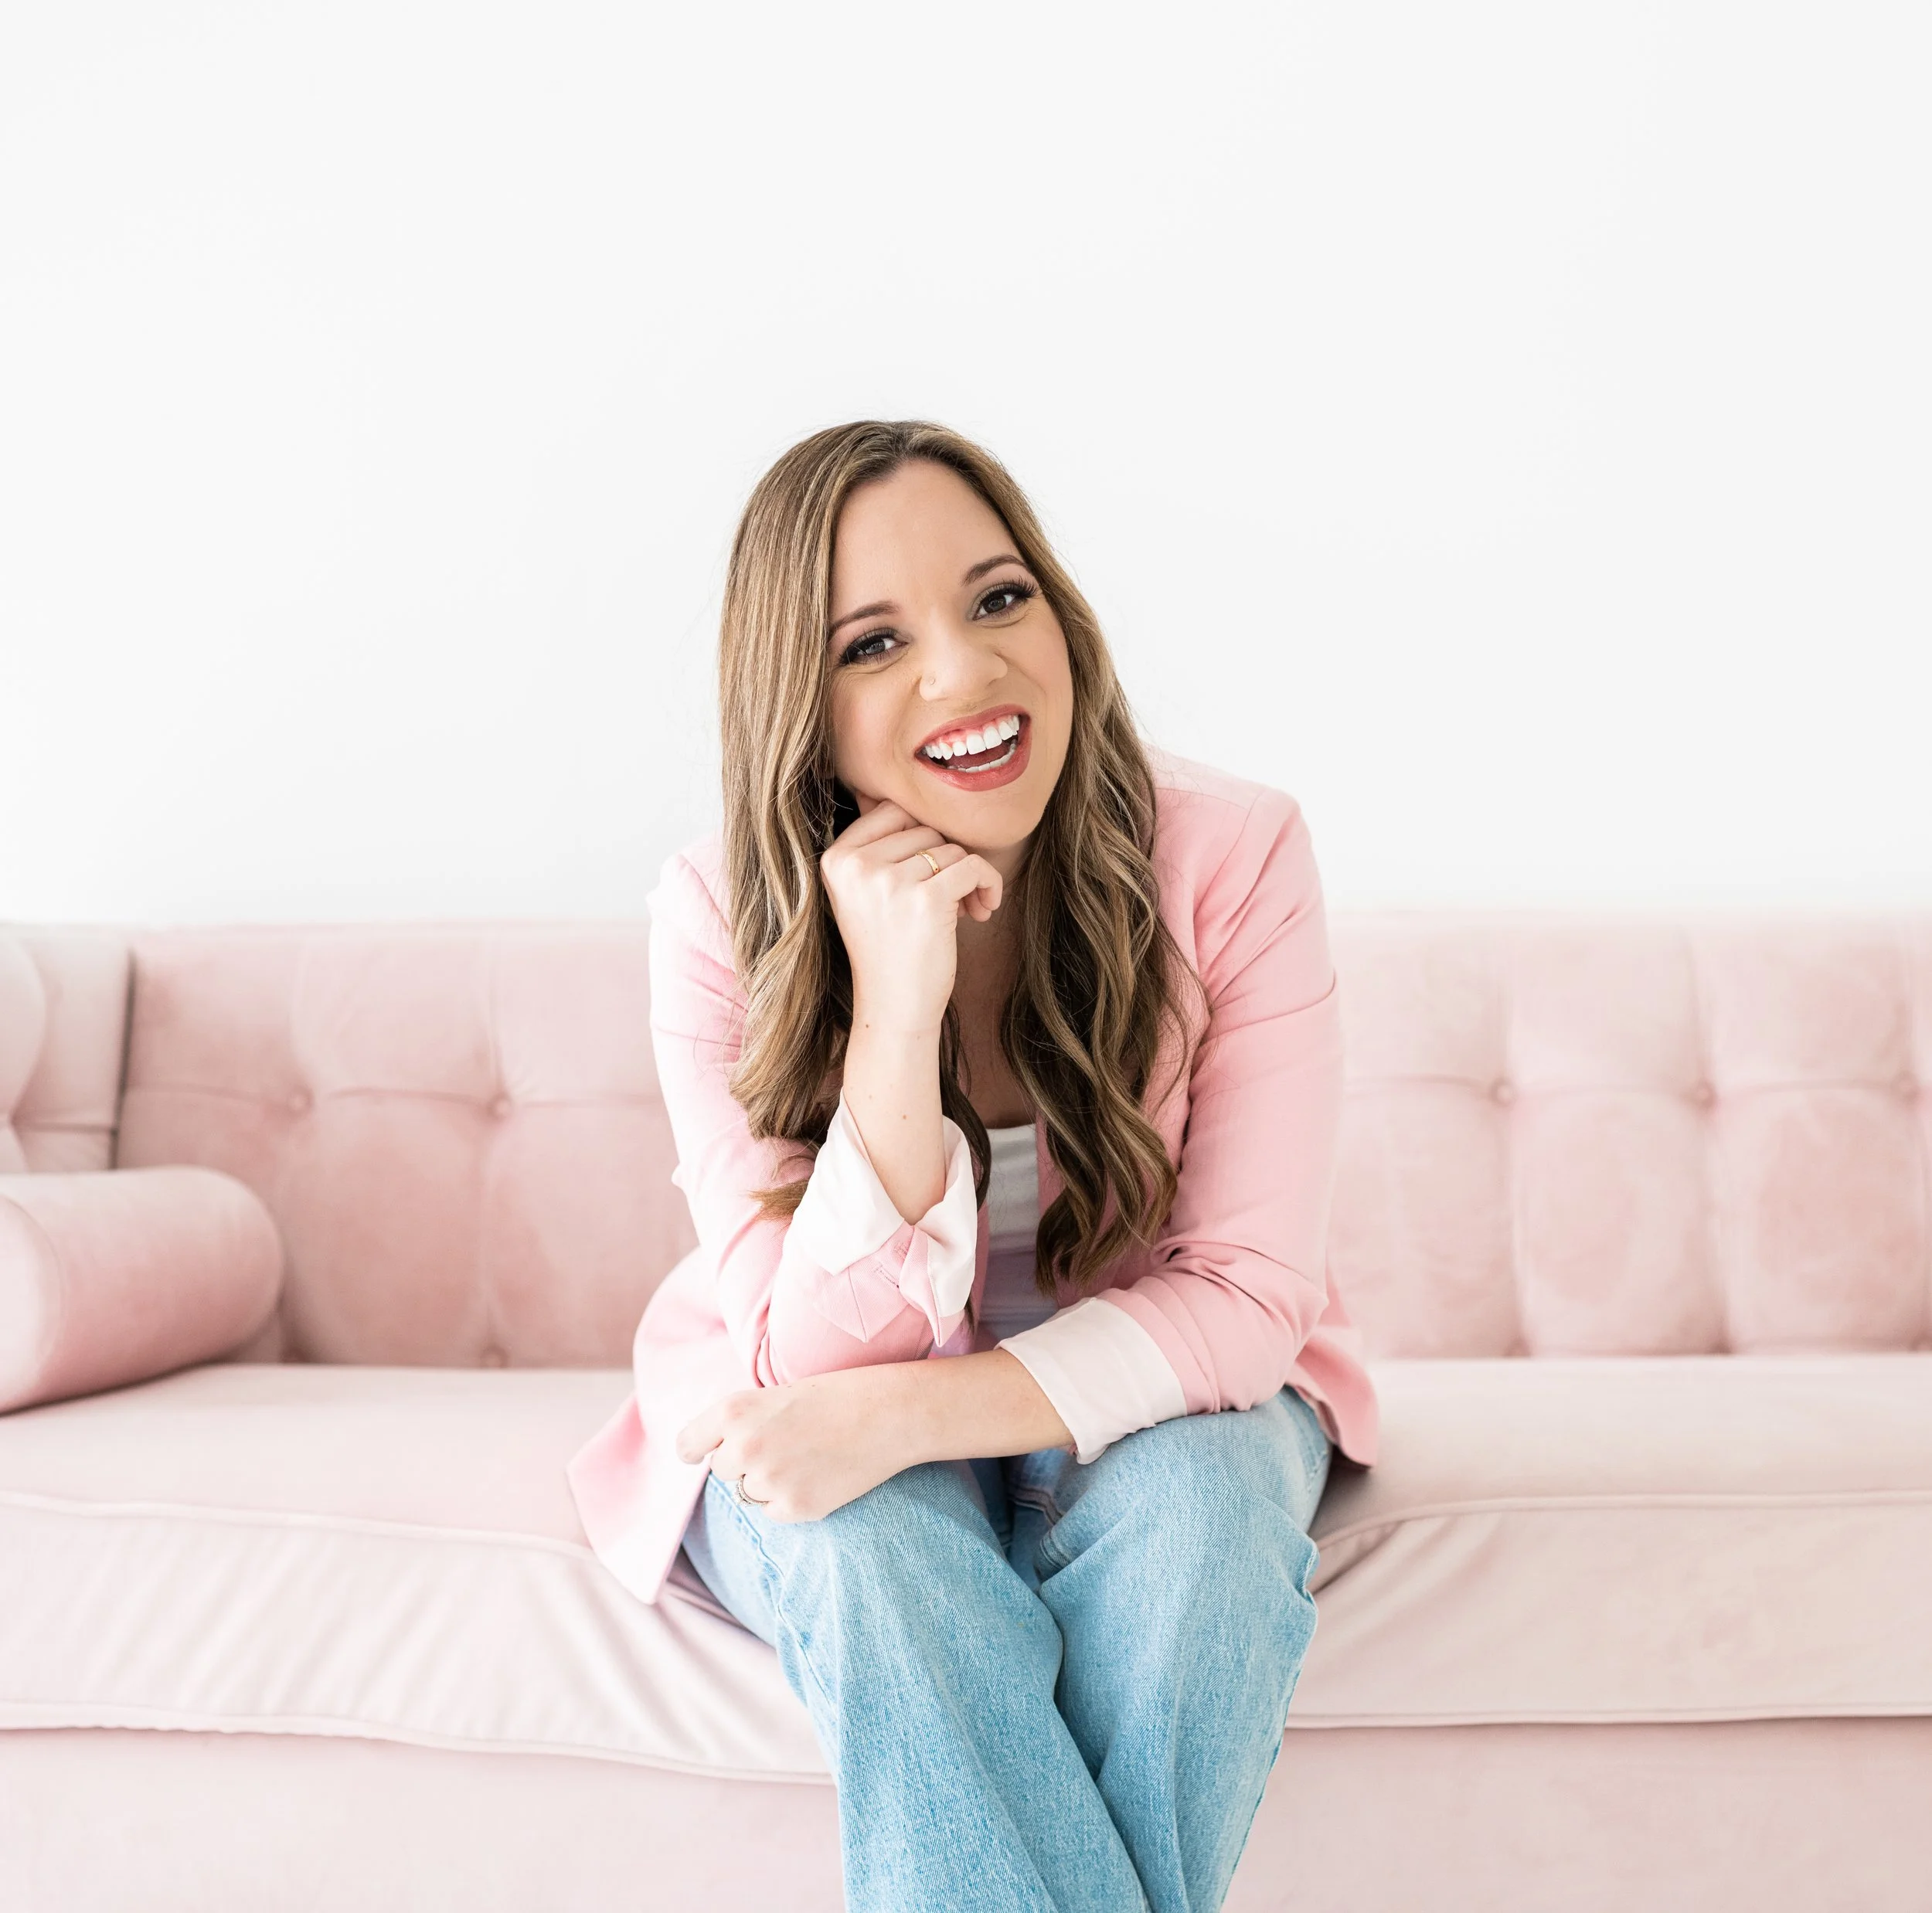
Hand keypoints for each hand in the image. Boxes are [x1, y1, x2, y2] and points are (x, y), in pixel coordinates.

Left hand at [676, 1367, 916, 1522]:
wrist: (887, 1413)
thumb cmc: (835, 1395)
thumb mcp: (775, 1393)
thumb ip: (740, 1423)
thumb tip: (716, 1459)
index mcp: (733, 1411)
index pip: (687, 1446)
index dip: (697, 1450)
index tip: (701, 1454)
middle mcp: (743, 1447)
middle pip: (722, 1470)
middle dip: (744, 1461)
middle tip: (785, 1442)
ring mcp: (768, 1481)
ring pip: (749, 1492)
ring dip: (769, 1481)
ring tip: (807, 1455)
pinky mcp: (794, 1508)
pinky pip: (774, 1511)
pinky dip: (791, 1498)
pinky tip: (819, 1474)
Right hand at [820, 798, 1002, 1036]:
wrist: (893, 1009)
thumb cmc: (886, 950)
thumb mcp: (864, 894)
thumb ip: (880, 848)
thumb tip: (919, 800)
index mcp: (836, 859)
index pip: (892, 810)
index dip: (920, 837)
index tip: (927, 872)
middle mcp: (856, 866)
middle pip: (925, 829)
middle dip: (945, 860)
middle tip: (949, 898)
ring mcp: (889, 882)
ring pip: (952, 849)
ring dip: (967, 878)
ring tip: (961, 911)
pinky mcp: (926, 900)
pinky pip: (973, 867)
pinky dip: (988, 885)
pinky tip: (983, 911)